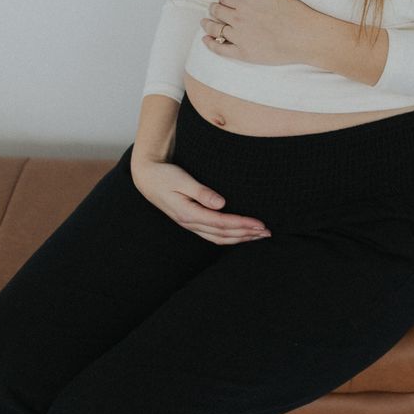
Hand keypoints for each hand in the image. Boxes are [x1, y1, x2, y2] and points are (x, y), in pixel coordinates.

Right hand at [130, 156, 270, 245]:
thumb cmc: (164, 175)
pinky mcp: (191, 222)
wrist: (146, 177)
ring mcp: (189, 225)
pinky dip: (229, 237)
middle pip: (223, 235)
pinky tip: (240, 235)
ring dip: (240, 238)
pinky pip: (213, 235)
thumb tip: (221, 203)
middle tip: (267, 232)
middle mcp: (189, 223)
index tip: (260, 224)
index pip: (222, 223)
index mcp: (188, 213)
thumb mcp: (181, 179)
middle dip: (246, 235)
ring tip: (258, 236)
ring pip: (219, 238)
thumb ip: (201, 192)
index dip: (243, 225)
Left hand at [199, 0, 325, 66]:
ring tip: (205, 22)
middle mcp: (239, 16)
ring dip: (208, 23)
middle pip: (217, 10)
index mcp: (246, 0)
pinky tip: (205, 39)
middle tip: (213, 10)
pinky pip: (220, 47)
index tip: (224, 1)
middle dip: (214, 9)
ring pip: (215, 28)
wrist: (306, 36)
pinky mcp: (243, 53)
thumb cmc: (294, 13)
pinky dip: (210, 42)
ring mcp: (239, 36)